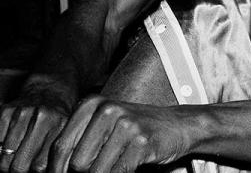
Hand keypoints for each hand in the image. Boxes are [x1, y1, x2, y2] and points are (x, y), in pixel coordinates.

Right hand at [0, 85, 71, 172]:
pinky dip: (0, 148)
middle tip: (25, 165)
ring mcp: (22, 114)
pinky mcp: (6, 111)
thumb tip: (54, 172)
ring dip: (8, 162)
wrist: (50, 88)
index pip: (40, 166)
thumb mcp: (69, 132)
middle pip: (20, 165)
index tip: (37, 171)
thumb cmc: (60, 116)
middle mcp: (42, 118)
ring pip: (4, 158)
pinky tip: (10, 144)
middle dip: (21, 170)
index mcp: (61, 126)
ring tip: (17, 156)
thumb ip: (60, 153)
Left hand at [48, 96, 190, 172]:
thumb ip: (78, 141)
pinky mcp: (142, 142)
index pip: (59, 147)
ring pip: (95, 171)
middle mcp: (107, 110)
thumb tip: (53, 169)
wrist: (177, 125)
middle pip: (75, 163)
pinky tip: (128, 167)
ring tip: (114, 166)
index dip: (58, 169)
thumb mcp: (103, 125)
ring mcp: (126, 125)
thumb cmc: (135, 129)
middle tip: (98, 170)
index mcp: (91, 104)